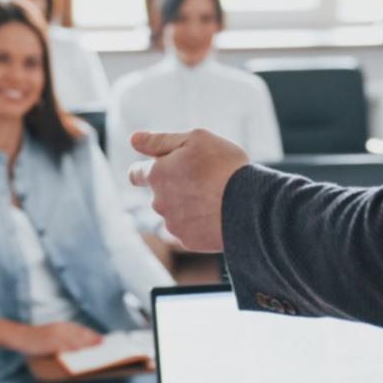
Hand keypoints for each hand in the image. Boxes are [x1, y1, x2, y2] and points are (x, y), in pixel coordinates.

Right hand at [15, 321, 102, 356]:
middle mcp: (60, 328)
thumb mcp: (51, 335)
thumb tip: (79, 349)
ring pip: (76, 341)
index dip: (92, 335)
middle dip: (93, 341)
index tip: (102, 341)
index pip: (80, 330)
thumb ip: (64, 340)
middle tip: (104, 348)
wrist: (19, 336)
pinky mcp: (51, 342)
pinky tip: (82, 356)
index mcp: (61, 326)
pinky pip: (66, 347)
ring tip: (97, 353)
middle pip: (81, 334)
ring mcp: (56, 335)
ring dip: (87, 346)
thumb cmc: (36, 339)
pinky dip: (75, 351)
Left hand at [128, 129, 249, 252]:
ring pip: (174, 213)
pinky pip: (188, 231)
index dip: (145, 170)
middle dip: (174, 187)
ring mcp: (172, 224)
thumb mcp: (195, 140)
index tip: (158, 169)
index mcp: (157, 174)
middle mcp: (158, 202)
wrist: (249, 206)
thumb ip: (160, 140)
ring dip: (187, 206)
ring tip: (214, 199)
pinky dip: (198, 224)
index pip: (136, 174)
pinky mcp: (187, 242)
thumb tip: (133, 140)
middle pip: (159, 194)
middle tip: (203, 180)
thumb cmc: (224, 167)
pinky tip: (216, 216)